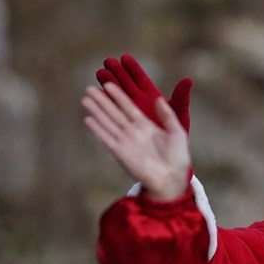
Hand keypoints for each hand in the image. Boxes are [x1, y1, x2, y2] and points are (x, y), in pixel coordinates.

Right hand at [83, 83, 190, 200]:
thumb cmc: (178, 157)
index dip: (119, 96)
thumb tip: (159, 98)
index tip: (108, 84)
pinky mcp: (120, 152)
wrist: (173, 178)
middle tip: (89, 88)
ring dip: (97, 111)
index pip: (129, 107)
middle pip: (115, 113)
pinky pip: (107, 138)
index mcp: (147, 126)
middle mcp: (133, 132)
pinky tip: (88, 119)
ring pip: (108, 123)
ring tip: (85, 99)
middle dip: (102, 101)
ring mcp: (126, 142)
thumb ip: (167, 116)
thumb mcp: (177, 132)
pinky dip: (98, 129)